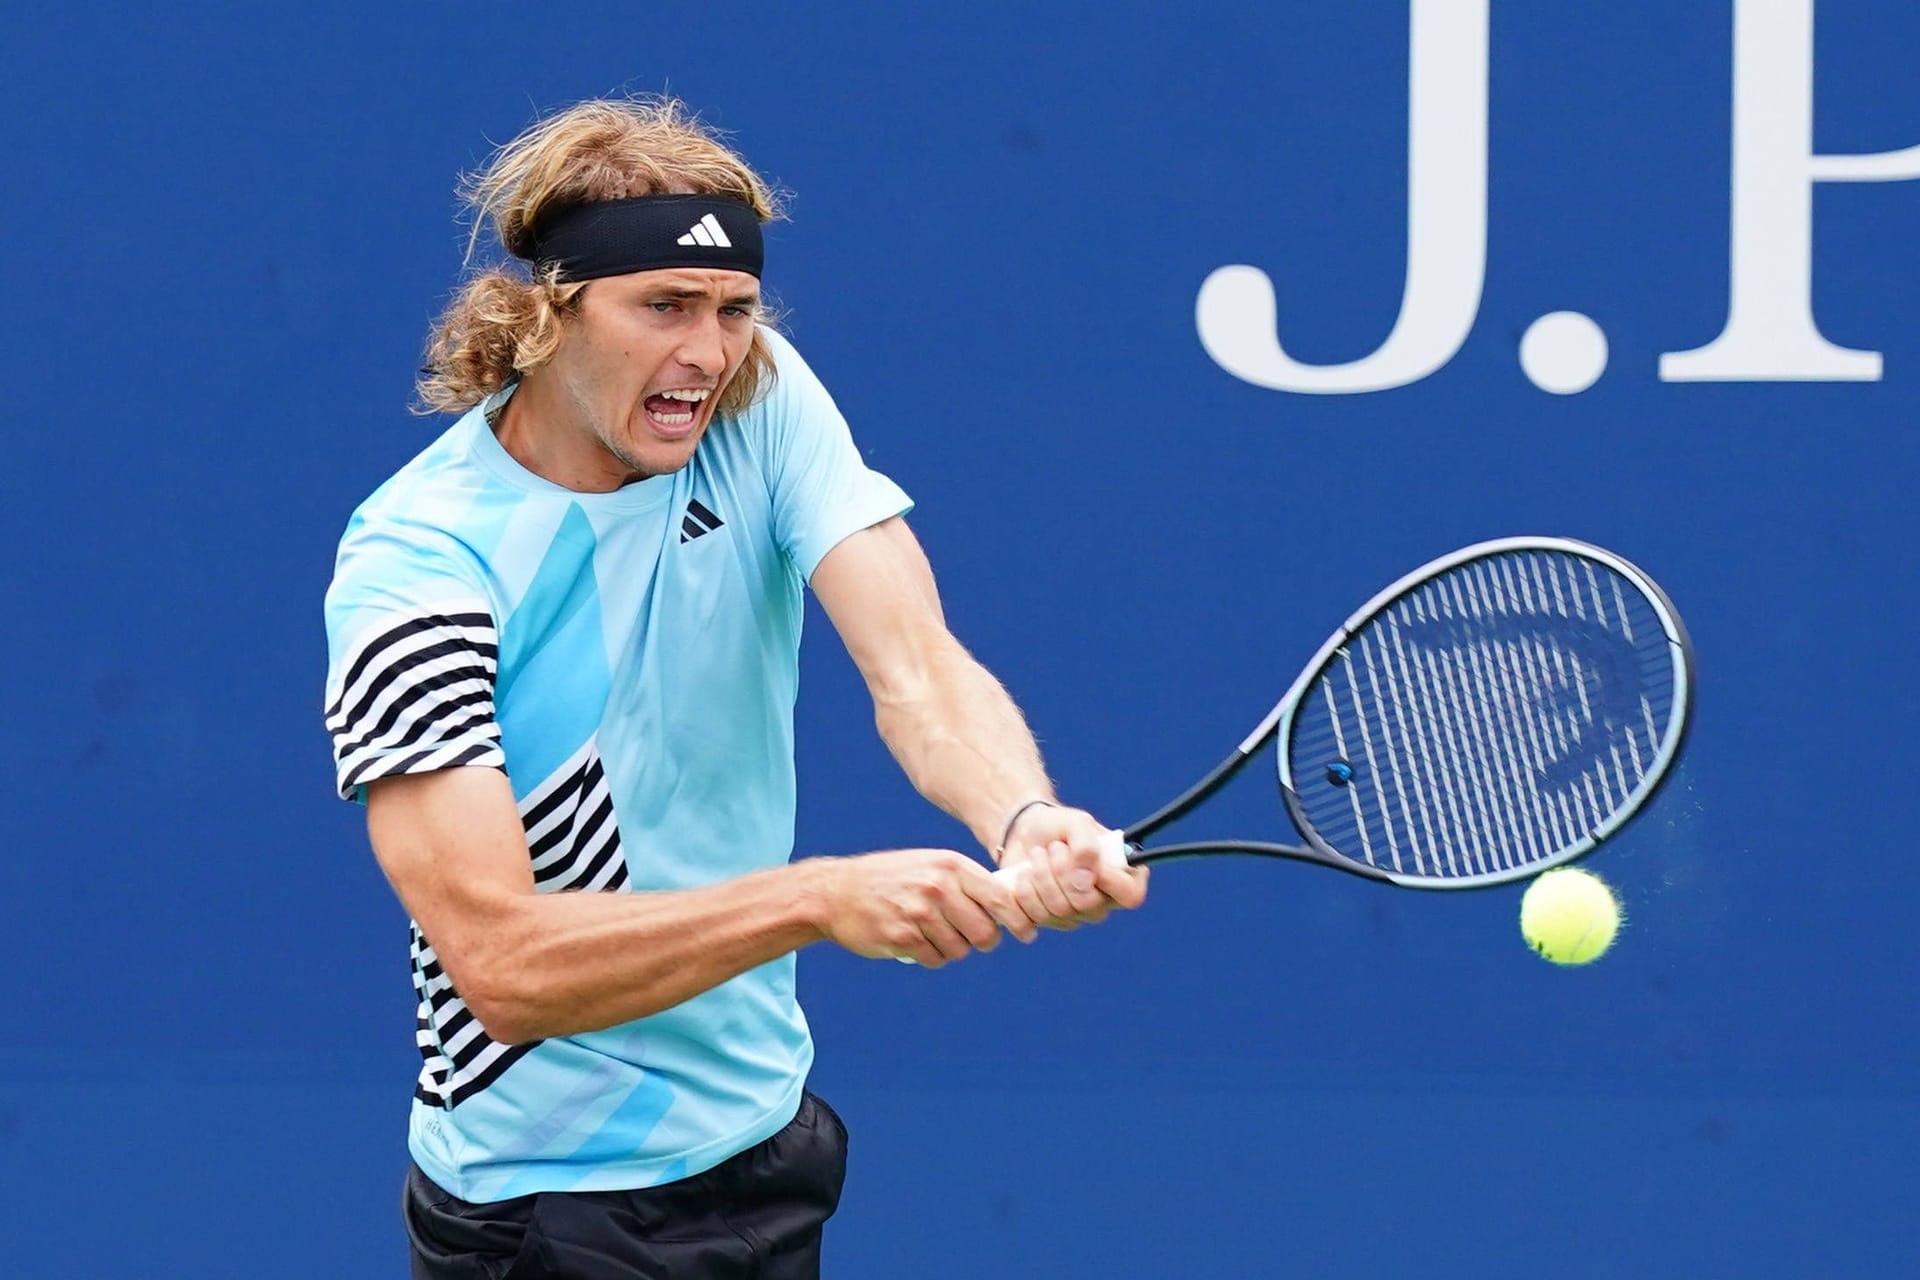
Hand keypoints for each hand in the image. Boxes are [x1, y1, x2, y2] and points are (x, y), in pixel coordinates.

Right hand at [811, 849, 1038, 966]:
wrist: (837, 891)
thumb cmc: (892, 878)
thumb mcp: (931, 864)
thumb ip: (966, 881)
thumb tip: (1010, 902)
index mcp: (951, 865)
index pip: (1000, 898)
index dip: (1018, 920)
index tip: (1027, 934)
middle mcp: (938, 887)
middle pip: (985, 932)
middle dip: (982, 940)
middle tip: (969, 937)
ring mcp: (919, 913)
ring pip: (960, 949)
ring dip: (951, 948)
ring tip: (932, 934)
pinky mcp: (902, 937)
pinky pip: (935, 959)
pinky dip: (931, 956)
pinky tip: (916, 941)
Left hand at [997, 804, 1148, 929]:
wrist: (1024, 833)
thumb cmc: (1059, 826)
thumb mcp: (1076, 823)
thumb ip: (1086, 846)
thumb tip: (1084, 882)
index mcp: (1120, 877)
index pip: (1131, 894)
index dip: (1111, 881)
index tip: (1090, 860)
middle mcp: (1100, 903)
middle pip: (1086, 904)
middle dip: (1061, 870)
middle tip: (1054, 847)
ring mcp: (1073, 916)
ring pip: (1056, 911)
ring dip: (1040, 875)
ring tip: (1037, 855)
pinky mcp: (1045, 922)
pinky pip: (1030, 920)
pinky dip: (1021, 892)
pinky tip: (1022, 875)